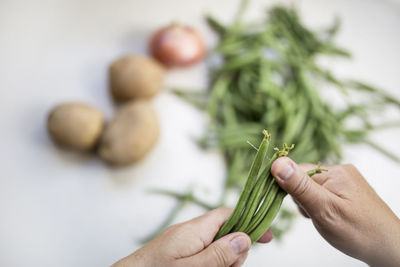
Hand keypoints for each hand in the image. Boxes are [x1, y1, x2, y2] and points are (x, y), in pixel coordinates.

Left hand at [112, 207, 272, 266]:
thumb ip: (217, 254)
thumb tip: (244, 239)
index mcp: (196, 229)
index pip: (229, 215)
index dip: (249, 222)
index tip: (267, 237)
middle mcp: (192, 232)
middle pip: (226, 233)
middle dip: (235, 252)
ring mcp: (185, 242)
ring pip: (216, 246)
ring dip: (223, 261)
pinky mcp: (180, 251)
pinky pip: (204, 253)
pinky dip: (211, 262)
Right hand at [271, 157, 399, 266]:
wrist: (388, 248)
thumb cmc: (359, 232)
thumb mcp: (324, 210)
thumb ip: (299, 187)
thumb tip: (277, 163)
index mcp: (334, 172)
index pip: (296, 171)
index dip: (289, 189)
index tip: (299, 206)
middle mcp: (339, 171)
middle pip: (302, 178)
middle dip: (302, 199)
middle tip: (315, 216)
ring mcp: (344, 180)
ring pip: (310, 187)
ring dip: (310, 203)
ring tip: (324, 219)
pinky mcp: (346, 190)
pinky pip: (321, 192)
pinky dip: (319, 205)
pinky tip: (329, 216)